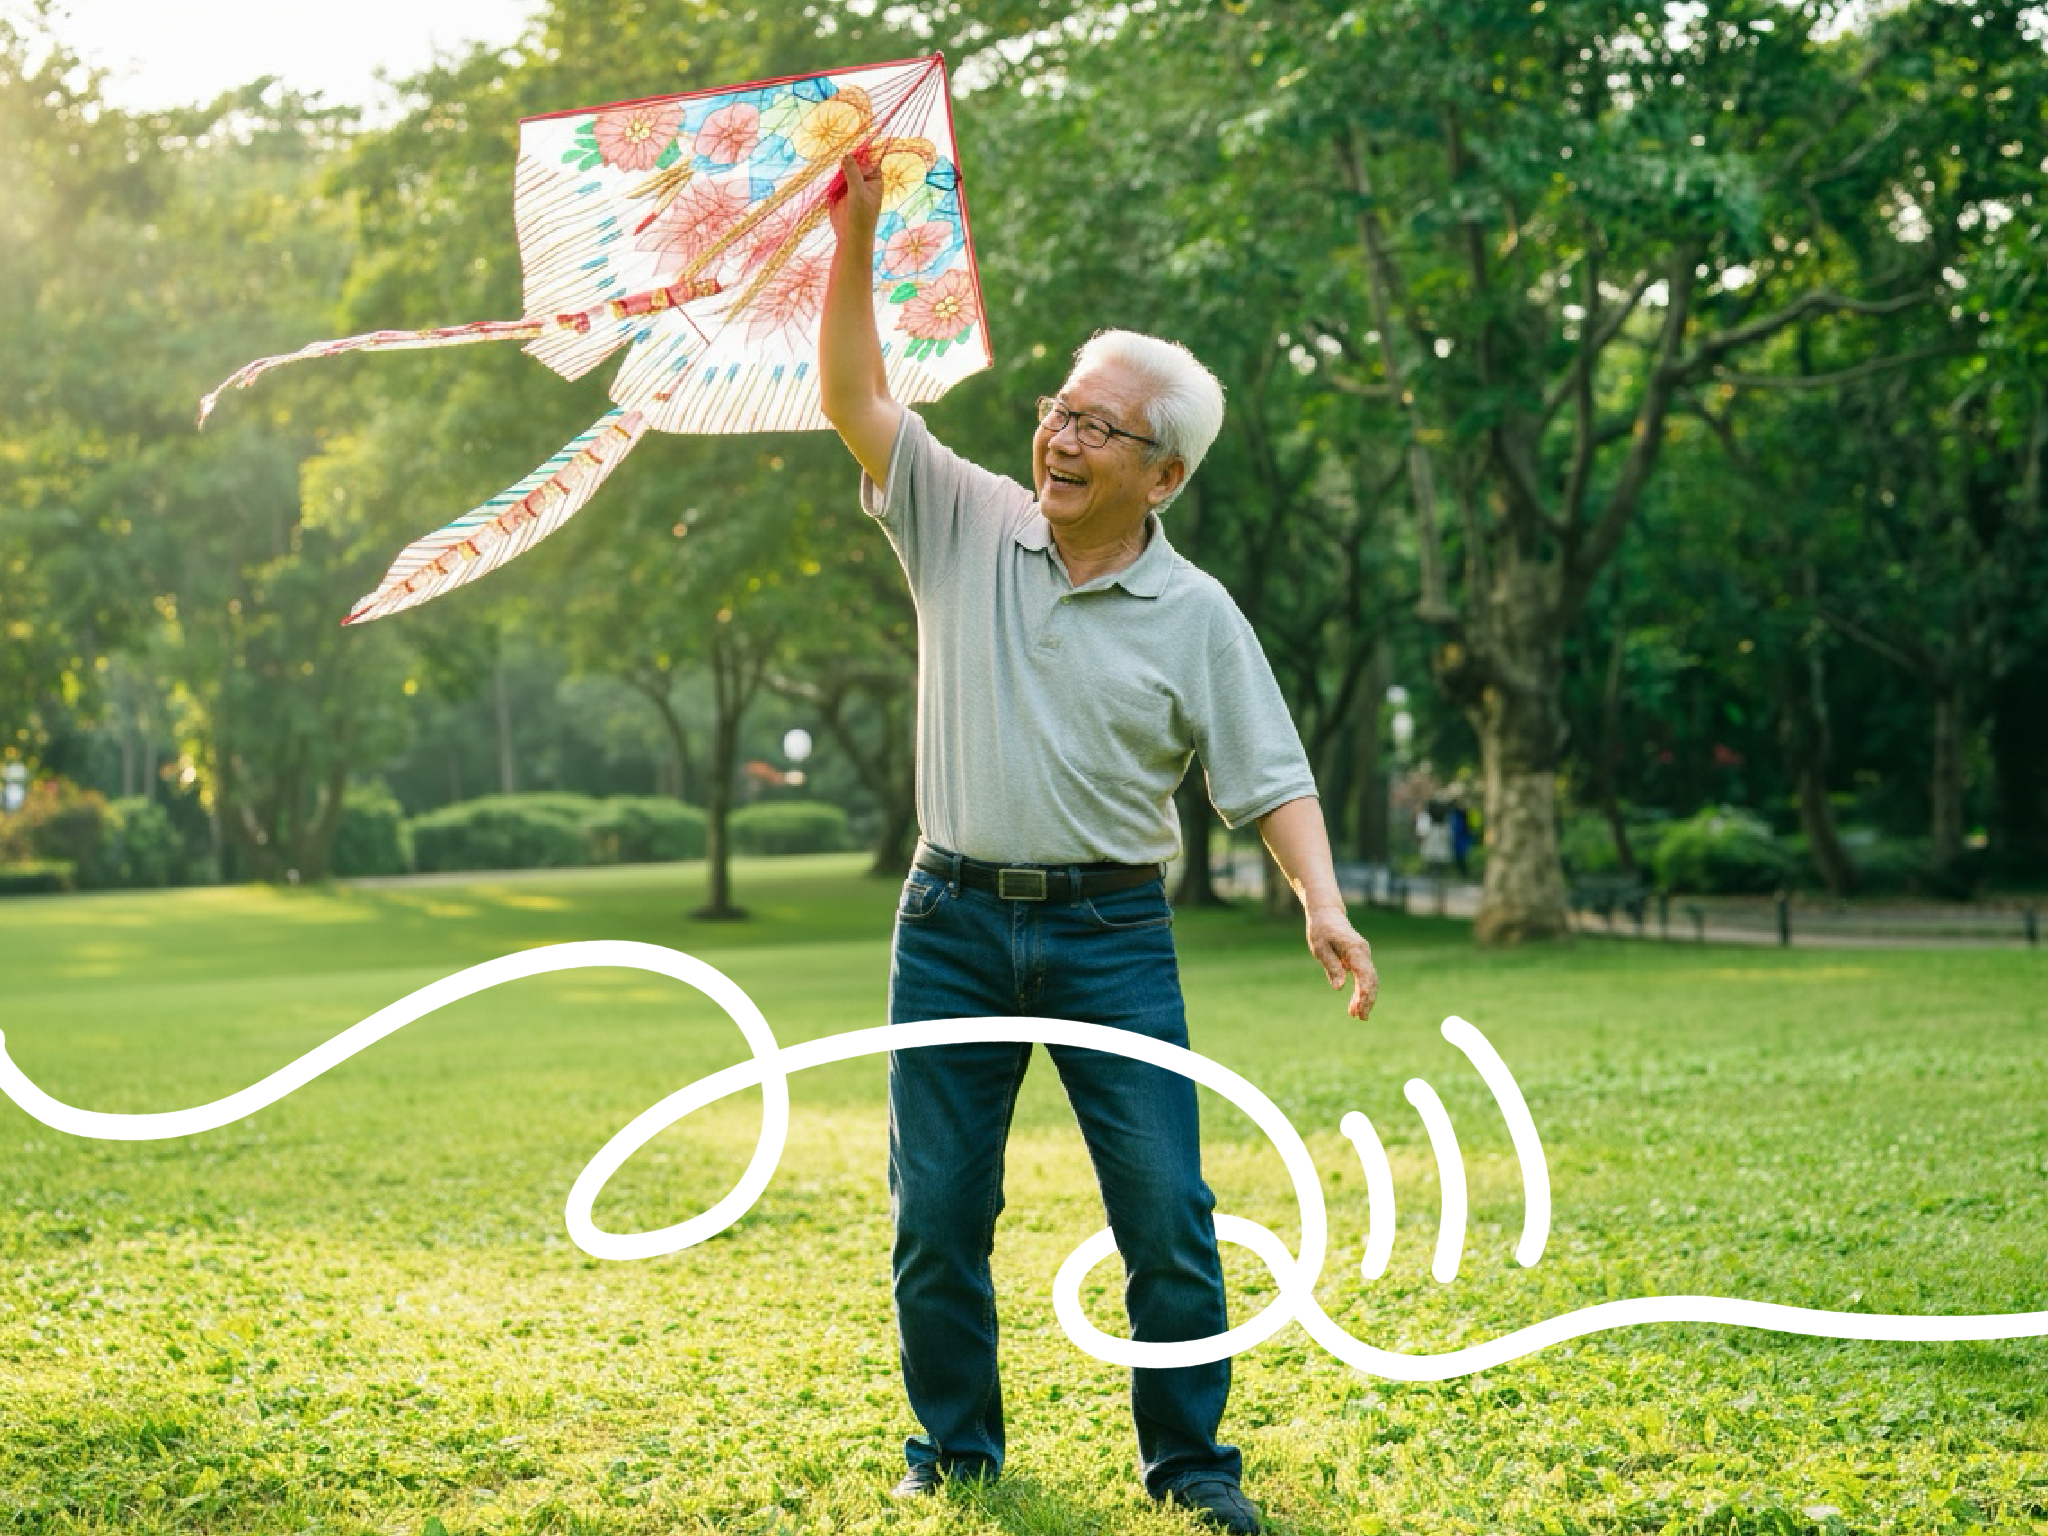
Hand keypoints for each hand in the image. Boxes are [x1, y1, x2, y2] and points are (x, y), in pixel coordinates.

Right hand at [828, 152, 883, 242]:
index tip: (851, 157)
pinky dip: (833, 184)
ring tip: (838, 187)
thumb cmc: (860, 216)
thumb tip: (847, 155)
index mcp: (875, 180)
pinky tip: (833, 192)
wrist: (850, 236)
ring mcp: (851, 186)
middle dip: (846, 166)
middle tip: (842, 173)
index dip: (862, 157)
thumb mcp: (858, 192)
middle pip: (854, 164)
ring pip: (843, 172)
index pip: (870, 161)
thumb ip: (853, 173)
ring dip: (838, 176)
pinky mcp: (840, 193)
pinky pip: (835, 182)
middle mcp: (864, 181)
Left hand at [1306, 905, 1376, 1020]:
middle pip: (1371, 980)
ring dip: (1365, 998)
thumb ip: (1331, 966)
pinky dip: (1361, 991)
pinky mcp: (1359, 958)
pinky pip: (1364, 977)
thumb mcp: (1320, 948)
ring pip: (1369, 980)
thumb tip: (1339, 987)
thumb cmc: (1321, 929)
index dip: (1364, 993)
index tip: (1359, 1008)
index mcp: (1355, 949)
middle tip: (1360, 1018)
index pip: (1365, 974)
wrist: (1326, 913)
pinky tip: (1354, 1004)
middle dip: (1367, 1000)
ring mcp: (1363, 955)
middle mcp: (1363, 952)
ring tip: (1356, 1015)